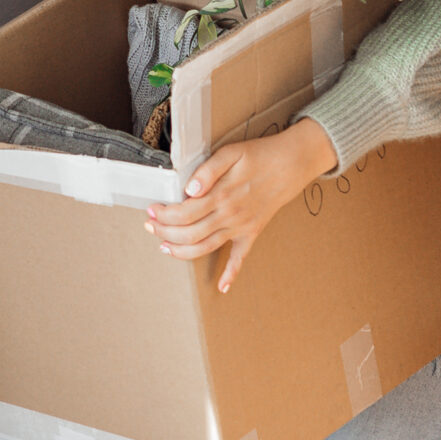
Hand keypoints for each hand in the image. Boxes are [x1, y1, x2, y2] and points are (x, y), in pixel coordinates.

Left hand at [145, 119, 338, 292]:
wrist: (291, 163)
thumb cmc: (259, 155)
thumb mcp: (231, 152)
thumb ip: (208, 170)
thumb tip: (190, 189)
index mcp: (221, 195)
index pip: (184, 213)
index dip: (163, 214)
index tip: (151, 209)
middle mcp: (229, 216)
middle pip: (189, 234)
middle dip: (164, 233)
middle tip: (150, 226)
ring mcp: (240, 227)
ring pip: (206, 248)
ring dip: (181, 252)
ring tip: (164, 247)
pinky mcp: (251, 232)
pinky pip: (240, 258)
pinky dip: (232, 274)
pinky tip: (222, 287)